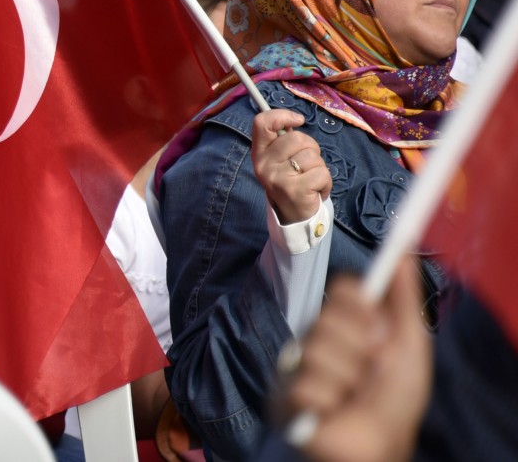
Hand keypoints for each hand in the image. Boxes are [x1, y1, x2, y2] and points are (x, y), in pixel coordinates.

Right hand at [251, 109, 331, 223]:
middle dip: (311, 148)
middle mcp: (263, 164)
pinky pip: (322, 172)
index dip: (282, 115)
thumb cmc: (291, 180)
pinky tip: (316, 190)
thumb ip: (284, 140)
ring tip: (310, 179)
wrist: (293, 216)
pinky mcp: (294, 190)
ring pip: (312, 156)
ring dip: (319, 166)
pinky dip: (326, 182)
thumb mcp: (281, 159)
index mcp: (259, 152)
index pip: (262, 123)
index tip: (298, 120)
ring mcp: (277, 177)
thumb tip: (295, 119)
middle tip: (306, 164)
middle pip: (297, 138)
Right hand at [280, 258, 429, 461]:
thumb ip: (404, 297)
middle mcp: (316, 339)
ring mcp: (297, 367)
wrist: (380, 448)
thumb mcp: (408, 345)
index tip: (379, 329)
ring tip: (351, 397)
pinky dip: (328, 404)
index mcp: (344, 323)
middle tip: (368, 370)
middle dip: (360, 348)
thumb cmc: (394, 400)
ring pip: (319, 351)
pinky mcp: (283, 397)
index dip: (363, 306)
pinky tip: (331, 413)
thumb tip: (406, 249)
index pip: (344, 289)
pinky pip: (305, 386)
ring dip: (347, 380)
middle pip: (330, 316)